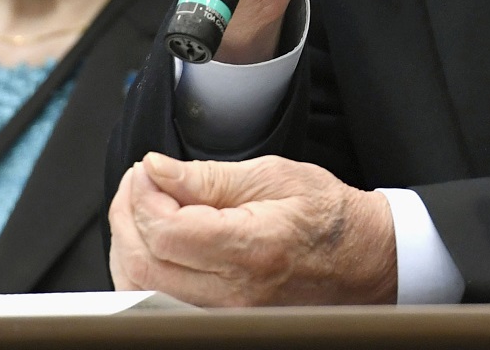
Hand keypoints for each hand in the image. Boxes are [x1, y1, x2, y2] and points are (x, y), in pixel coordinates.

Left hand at [108, 152, 396, 305]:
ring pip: (143, 291)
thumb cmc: (327, 216)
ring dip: (128, 245)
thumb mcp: (273, 176)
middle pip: (144, 265)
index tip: (147, 170)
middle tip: (138, 182)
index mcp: (251, 248)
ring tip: (142, 205)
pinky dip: (143, 269)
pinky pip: (160, 303)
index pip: (167, 231)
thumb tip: (157, 169)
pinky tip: (152, 240)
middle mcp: (234, 294)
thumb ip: (209, 177)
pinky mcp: (221, 322)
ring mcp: (226, 316)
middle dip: (126, 216)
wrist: (363, 259)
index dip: (143, 196)